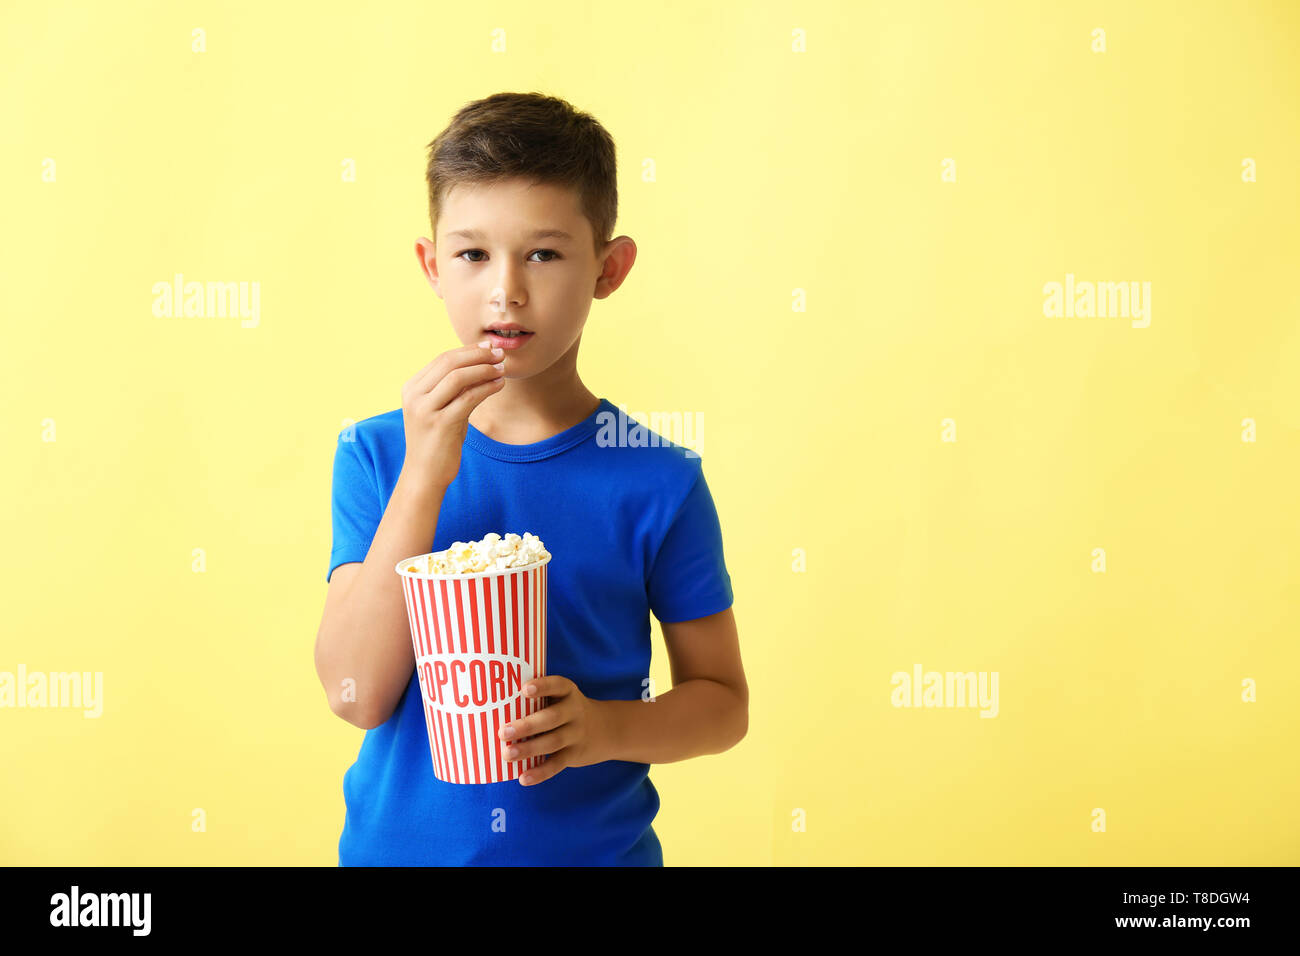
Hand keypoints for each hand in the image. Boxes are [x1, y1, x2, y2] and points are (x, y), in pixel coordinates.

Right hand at [399, 340, 505, 489]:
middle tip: (500, 354)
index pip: (442, 359)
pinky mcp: (440, 424)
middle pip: (449, 362)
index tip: (489, 347)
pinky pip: (468, 398)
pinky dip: (486, 388)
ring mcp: (425, 410)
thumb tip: (481, 364)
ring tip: (501, 369)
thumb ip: (453, 389)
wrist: (424, 475)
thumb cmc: (437, 442)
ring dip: (484, 369)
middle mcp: (414, 396)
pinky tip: (499, 385)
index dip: (468, 350)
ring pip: (458, 377)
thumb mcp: (441, 410)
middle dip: (478, 355)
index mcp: (411, 388)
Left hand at [498, 675, 610, 785]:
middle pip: (551, 718)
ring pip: (552, 742)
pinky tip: (523, 778)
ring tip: (508, 754)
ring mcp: (576, 734)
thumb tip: (493, 707)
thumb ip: (538, 700)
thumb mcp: (561, 698)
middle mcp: (574, 711)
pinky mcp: (575, 754)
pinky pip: (557, 764)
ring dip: (529, 749)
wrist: (606, 729)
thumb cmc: (567, 710)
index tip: (524, 689)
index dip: (542, 686)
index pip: (557, 685)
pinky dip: (540, 772)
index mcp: (568, 692)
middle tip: (503, 732)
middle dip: (527, 725)